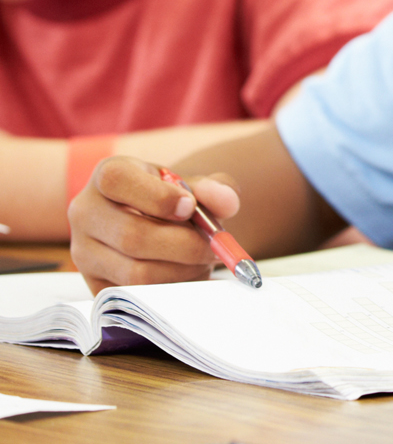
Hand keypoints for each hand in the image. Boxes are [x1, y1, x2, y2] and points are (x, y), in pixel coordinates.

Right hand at [68, 155, 240, 292]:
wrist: (154, 222)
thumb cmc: (173, 199)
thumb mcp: (192, 185)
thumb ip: (213, 188)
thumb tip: (229, 202)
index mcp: (108, 175)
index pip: (118, 180)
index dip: (158, 197)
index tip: (190, 207)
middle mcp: (86, 212)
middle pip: (132, 236)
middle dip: (185, 245)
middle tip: (215, 247)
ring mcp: (84, 253)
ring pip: (135, 272)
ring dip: (181, 271)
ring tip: (202, 260)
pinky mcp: (94, 285)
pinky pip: (136, 296)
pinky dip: (172, 289)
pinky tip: (188, 276)